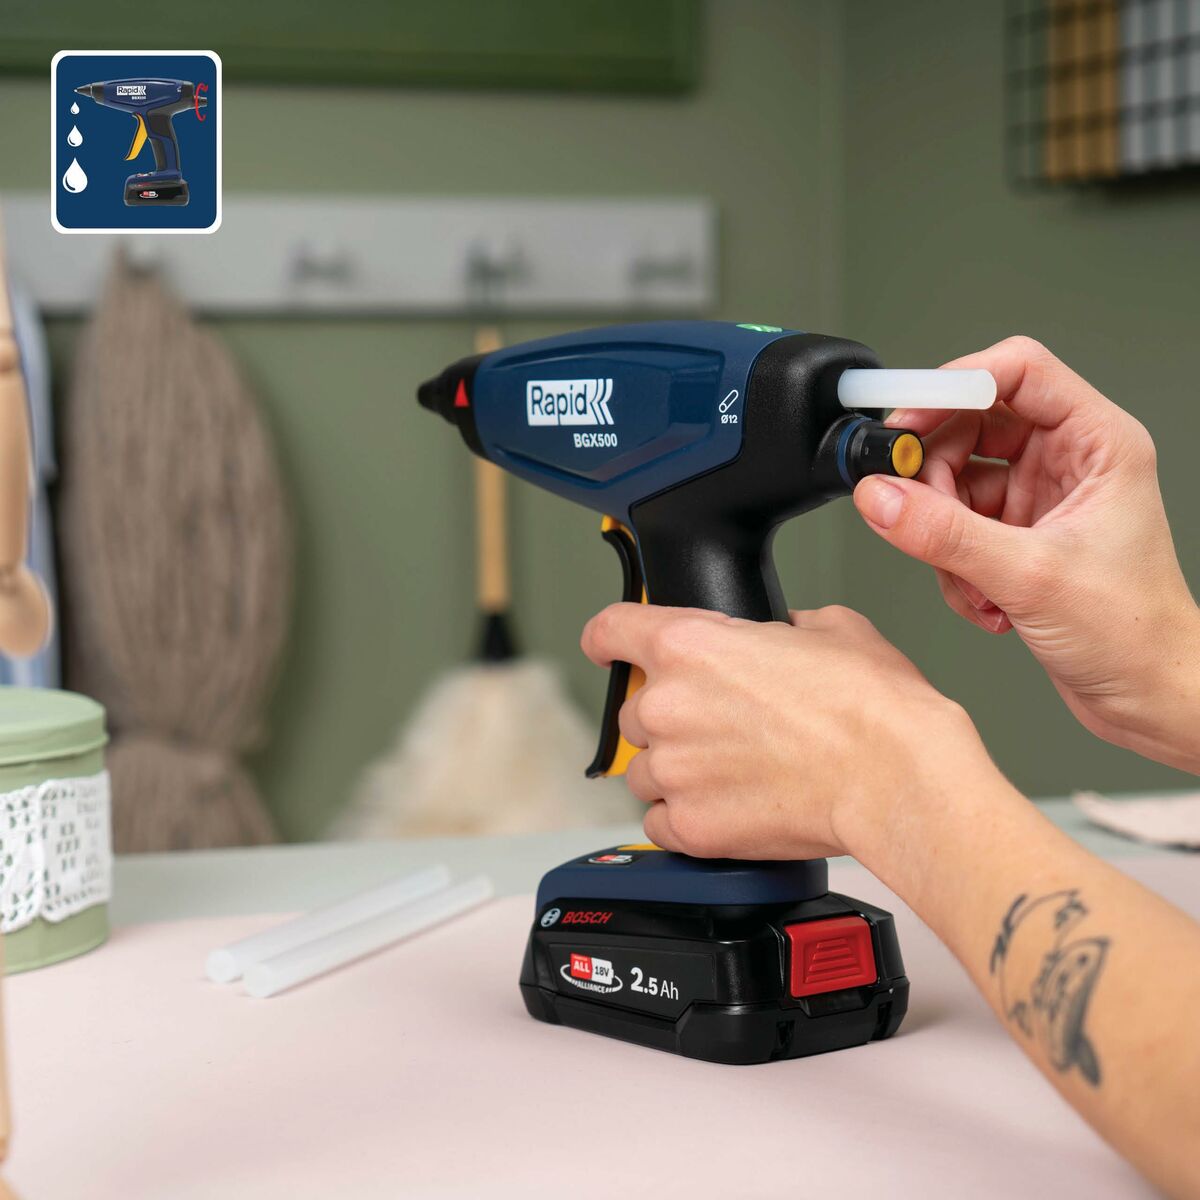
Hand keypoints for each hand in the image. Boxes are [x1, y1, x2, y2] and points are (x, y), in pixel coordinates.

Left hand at [581, 603, 994, 861]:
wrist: (895, 778)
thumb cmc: (872, 706)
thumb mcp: (831, 628)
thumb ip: (782, 627)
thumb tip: (781, 635)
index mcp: (690, 645)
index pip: (610, 629)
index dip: (607, 638)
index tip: (606, 648)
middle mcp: (667, 705)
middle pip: (635, 711)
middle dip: (671, 718)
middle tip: (726, 728)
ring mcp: (673, 770)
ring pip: (645, 770)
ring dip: (677, 771)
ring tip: (734, 774)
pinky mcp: (689, 826)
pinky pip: (660, 822)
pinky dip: (685, 818)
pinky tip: (728, 808)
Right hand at [853, 336, 1199, 772]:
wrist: (1149, 697)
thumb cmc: (1134, 632)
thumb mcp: (1031, 576)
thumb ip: (945, 534)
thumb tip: (880, 497)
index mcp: (1097, 442)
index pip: (1015, 372)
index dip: (953, 385)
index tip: (904, 419)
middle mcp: (1067, 461)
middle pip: (970, 426)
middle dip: (933, 475)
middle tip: (908, 508)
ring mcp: (1040, 499)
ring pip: (955, 482)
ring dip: (943, 535)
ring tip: (969, 578)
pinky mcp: (1018, 537)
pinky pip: (956, 528)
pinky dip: (953, 567)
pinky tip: (984, 601)